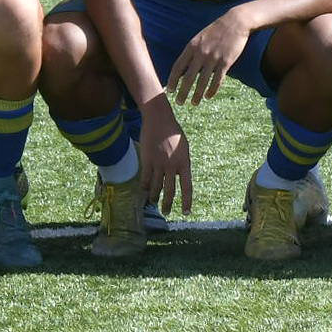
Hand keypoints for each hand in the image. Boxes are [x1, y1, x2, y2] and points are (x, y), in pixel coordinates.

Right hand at [138, 98, 191, 214]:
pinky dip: (144, 187)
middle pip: (170, 191)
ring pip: (156, 187)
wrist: (159, 119)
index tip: (187, 212)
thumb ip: (182, 163)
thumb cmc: (173, 132)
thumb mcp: (183, 148)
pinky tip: (144, 191)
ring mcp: (159, 163)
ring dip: (154, 197)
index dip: (187, 201)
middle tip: (167, 212)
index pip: (187, 187)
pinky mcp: (147, 160)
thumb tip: (179, 177)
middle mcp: (172, 165)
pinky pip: (145, 179)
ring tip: (154, 202)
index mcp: (184, 162)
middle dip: (168, 204)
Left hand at [170, 9, 252, 104]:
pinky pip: (217, 80)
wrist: (235, 22)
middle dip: (182, 92)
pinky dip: (212, 90)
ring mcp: (213, 58)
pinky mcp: (226, 62)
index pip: (178, 67)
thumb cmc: (216, 31)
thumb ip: (191, 52)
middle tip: (179, 102)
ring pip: (202, 82)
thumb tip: (183, 69)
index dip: (172, 80)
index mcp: (191, 47)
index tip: (169, 91)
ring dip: (197, 95)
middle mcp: (200, 53)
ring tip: (193, 103)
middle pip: (188, 78)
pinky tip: (208, 96)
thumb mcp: (199, 38)